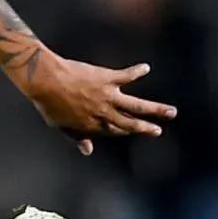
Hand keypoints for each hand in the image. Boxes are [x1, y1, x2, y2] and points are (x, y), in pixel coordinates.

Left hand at [22, 55, 177, 155]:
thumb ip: (76, 136)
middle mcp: (104, 113)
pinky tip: (145, 68)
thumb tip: (87, 150)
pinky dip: (137, 72)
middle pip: (130, 123)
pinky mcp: (107, 79)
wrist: (46, 81)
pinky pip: (126, 76)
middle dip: (146, 127)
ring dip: (155, 109)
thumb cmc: (49, 103)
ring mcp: (107, 96)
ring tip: (170, 111)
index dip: (127, 131)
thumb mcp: (60, 124)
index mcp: (93, 125)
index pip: (115, 130)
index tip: (138, 130)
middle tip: (159, 129)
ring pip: (136, 105)